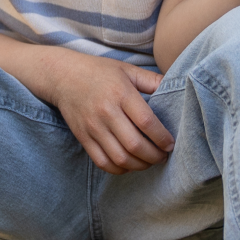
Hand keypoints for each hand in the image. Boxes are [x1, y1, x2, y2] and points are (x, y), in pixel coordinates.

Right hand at [48, 53, 173, 174]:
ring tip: (149, 161)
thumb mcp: (127, 70)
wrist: (63, 76)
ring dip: (139, 165)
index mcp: (121, 93)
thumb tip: (177, 88)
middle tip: (163, 156)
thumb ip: (152, 80)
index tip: (171, 144)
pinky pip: (103, 162)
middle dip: (154, 156)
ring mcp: (93, 127)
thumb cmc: (100, 72)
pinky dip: (119, 169)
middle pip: (134, 145)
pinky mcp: (83, 138)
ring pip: (120, 158)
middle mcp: (106, 112)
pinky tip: (129, 164)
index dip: (162, 138)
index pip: (146, 122)